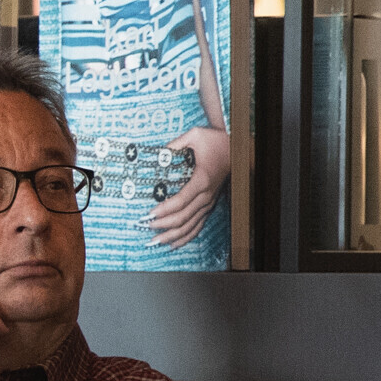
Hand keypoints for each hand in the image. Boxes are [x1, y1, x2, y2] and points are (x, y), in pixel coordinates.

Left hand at [143, 128, 231, 245]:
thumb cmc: (215, 141)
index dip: (164, 210)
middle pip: (184, 217)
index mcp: (202, 180)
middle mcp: (206, 195)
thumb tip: (155, 152)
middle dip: (163, 225)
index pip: (181, 201)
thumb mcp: (194, 136)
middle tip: (146, 226)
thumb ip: (174, 144)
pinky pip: (198, 226)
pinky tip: (173, 244)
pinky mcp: (209, 205)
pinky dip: (186, 237)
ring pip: (190, 226)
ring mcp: (209, 202)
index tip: (149, 214)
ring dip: (172, 235)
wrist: (235, 147)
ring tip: (155, 241)